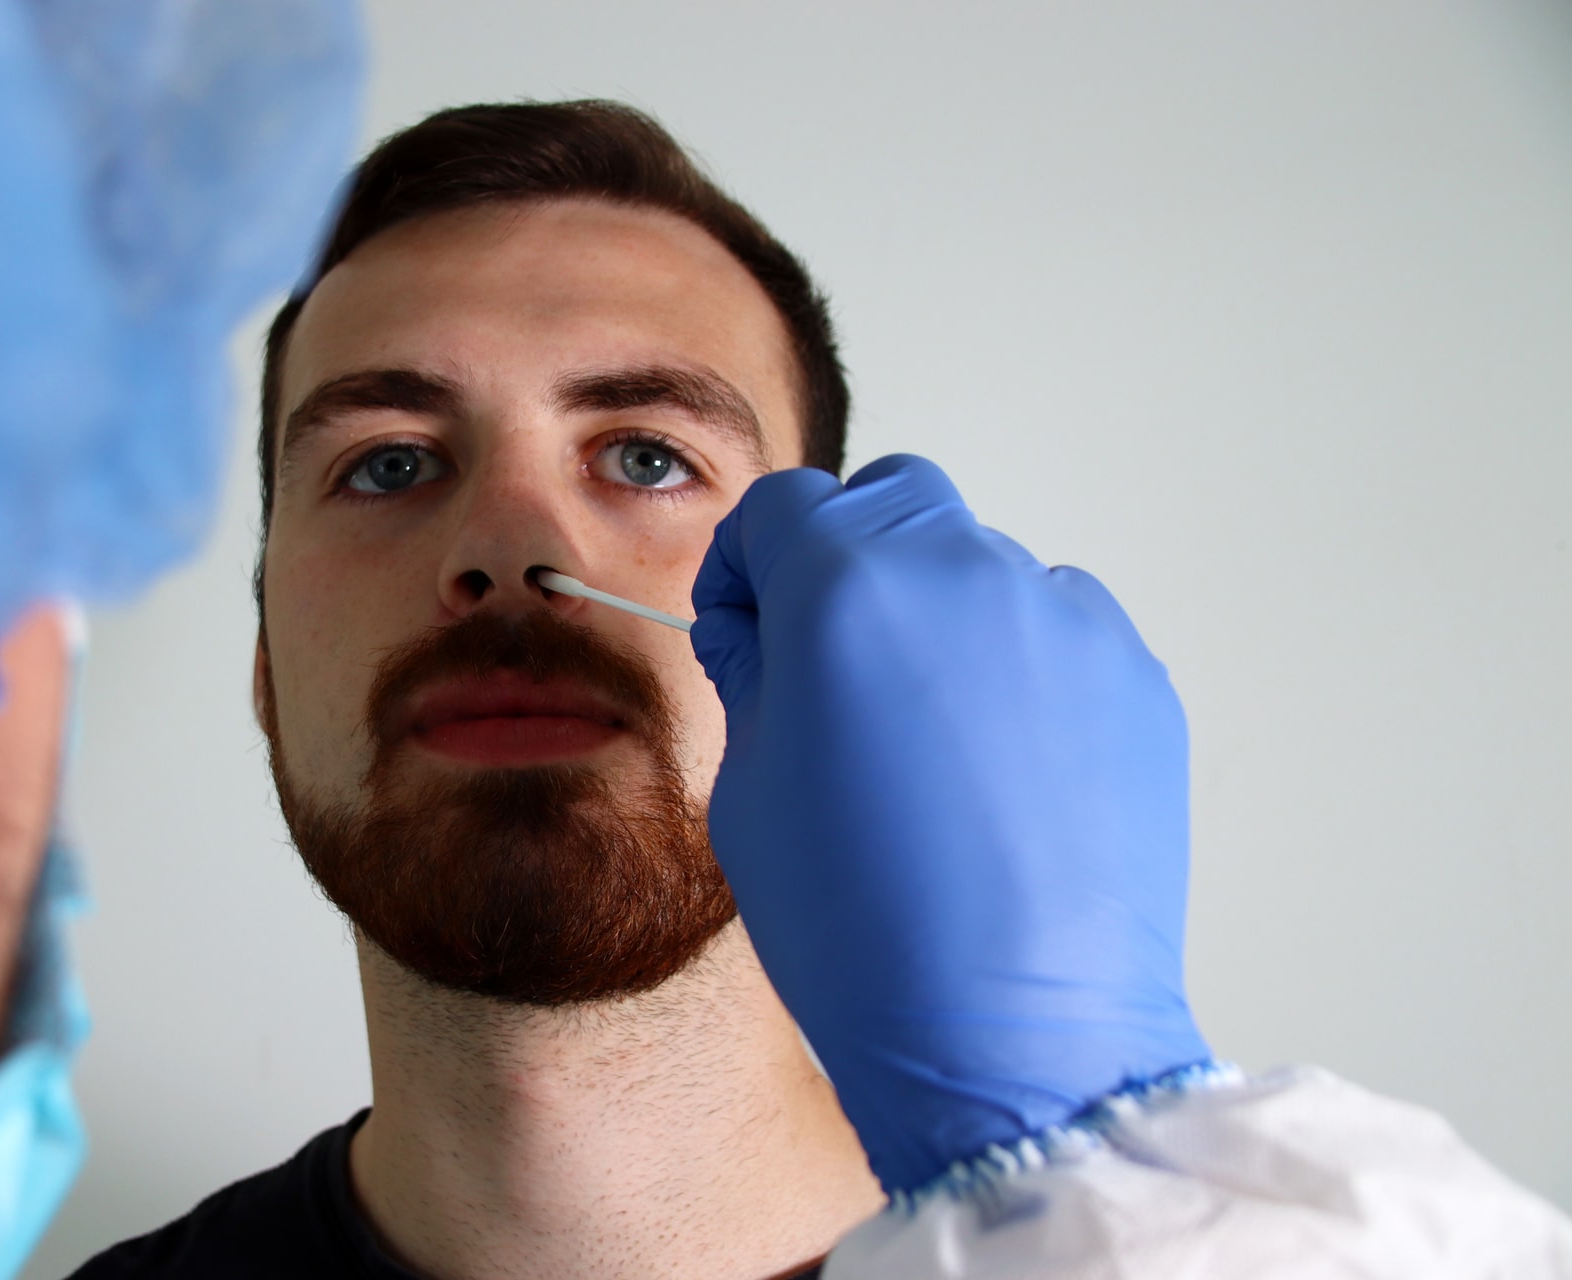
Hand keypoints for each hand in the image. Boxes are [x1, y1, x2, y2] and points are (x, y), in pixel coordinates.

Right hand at [691, 455, 1209, 1194]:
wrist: (1012, 1036)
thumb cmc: (864, 930)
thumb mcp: (750, 790)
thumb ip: (758, 673)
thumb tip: (773, 630)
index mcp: (847, 591)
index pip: (785, 505)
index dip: (749, 564)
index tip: (750, 627)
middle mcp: (964, 576)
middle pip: (893, 501)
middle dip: (849, 557)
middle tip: (836, 664)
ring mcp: (1064, 620)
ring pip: (981, 567)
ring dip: (939, 620)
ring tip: (929, 745)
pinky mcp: (1132, 676)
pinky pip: (1056, 632)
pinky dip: (1018, 670)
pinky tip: (999, 774)